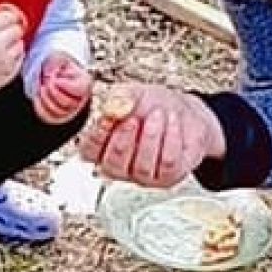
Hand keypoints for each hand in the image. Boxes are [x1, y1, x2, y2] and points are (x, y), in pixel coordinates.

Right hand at [0, 8, 25, 102]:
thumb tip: (13, 14)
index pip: (8, 16)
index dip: (8, 17)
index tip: (6, 20)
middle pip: (17, 29)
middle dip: (11, 31)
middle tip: (0, 37)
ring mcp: (3, 60)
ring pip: (20, 43)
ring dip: (13, 45)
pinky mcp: (9, 72)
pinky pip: (20, 57)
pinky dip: (13, 57)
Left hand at [33, 53, 92, 124]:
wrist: (56, 77)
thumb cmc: (60, 67)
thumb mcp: (60, 59)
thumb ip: (56, 62)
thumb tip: (48, 73)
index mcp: (85, 84)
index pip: (78, 89)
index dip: (63, 84)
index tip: (53, 76)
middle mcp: (80, 100)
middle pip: (67, 102)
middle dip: (53, 92)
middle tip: (45, 82)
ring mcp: (70, 111)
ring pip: (58, 111)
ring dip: (46, 99)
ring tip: (41, 87)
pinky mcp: (58, 117)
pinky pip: (49, 116)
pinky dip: (40, 107)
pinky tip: (37, 96)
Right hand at [80, 82, 225, 188]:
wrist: (182, 111)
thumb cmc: (151, 106)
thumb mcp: (131, 94)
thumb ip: (117, 98)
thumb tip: (104, 102)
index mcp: (101, 147)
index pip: (89, 150)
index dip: (98, 135)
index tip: (107, 117)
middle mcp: (119, 166)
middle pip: (113, 163)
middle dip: (124, 138)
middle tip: (133, 118)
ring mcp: (143, 175)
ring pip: (142, 166)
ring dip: (151, 136)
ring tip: (158, 114)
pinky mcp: (167, 176)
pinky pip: (167, 164)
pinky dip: (170, 140)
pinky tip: (172, 123)